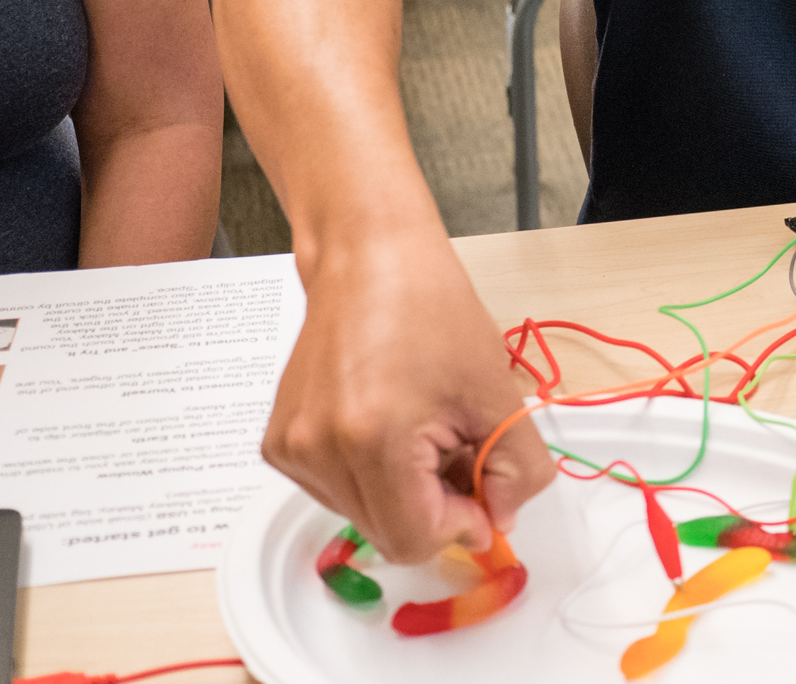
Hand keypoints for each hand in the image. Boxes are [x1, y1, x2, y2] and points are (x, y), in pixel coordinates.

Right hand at [260, 230, 554, 563]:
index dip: (460, 526)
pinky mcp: (279, 442)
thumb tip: (501, 517)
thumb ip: (516, 467)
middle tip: (461, 452)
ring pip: (363, 514)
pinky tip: (390, 424)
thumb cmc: (429, 306)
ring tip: (424, 427)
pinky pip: (337, 489)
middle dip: (436, 507)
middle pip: (388, 533)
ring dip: (404, 492)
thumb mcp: (496, 390)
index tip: (483, 496)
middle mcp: (319, 450)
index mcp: (372, 440)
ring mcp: (292, 448)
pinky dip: (372, 475)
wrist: (368, 257)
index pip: (414, 539)